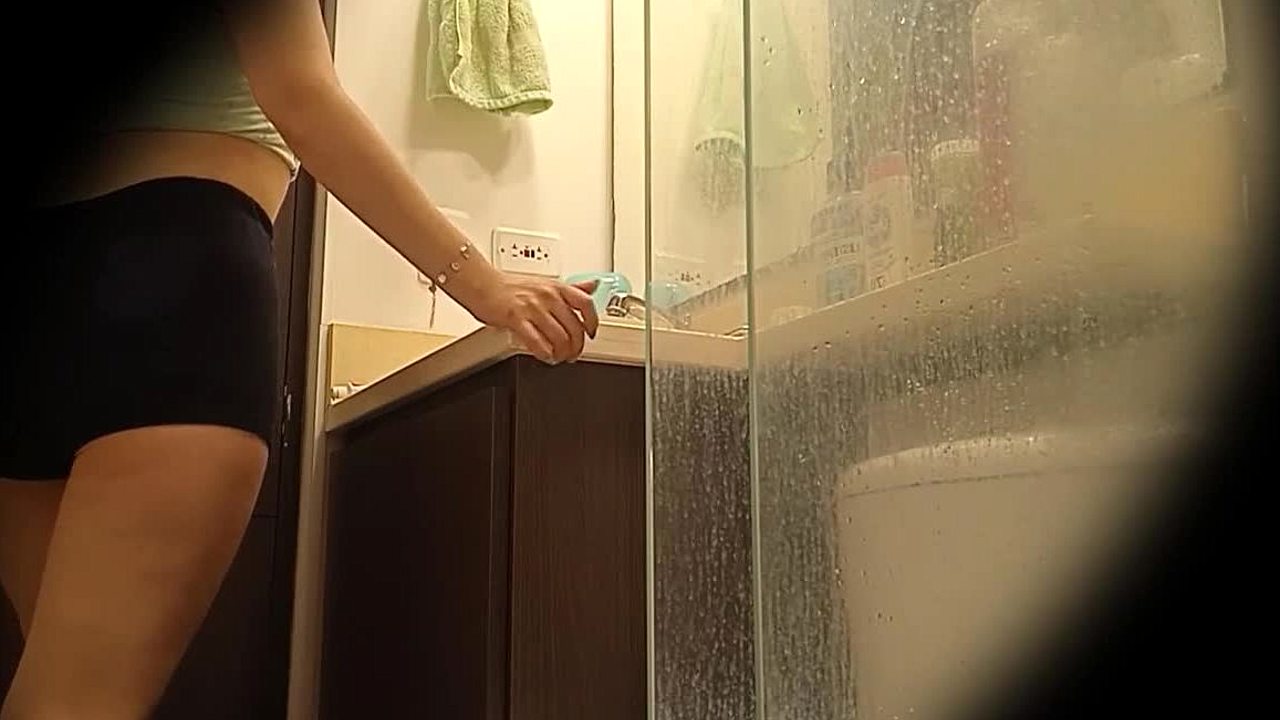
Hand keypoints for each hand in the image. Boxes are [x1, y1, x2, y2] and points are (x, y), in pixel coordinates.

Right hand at [473, 275, 599, 363]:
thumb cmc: (510, 286)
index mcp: (557, 287)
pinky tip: (545, 356)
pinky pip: (537, 342)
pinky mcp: (516, 318)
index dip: (592, 322)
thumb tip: (593, 285)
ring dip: (561, 353)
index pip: (585, 304)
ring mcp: (532, 307)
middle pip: (574, 327)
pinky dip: (545, 354)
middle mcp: (547, 296)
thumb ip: (570, 288)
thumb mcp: (545, 283)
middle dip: (576, 346)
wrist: (482, 284)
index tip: (591, 333)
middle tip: (572, 354)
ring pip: (559, 337)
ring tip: (558, 357)